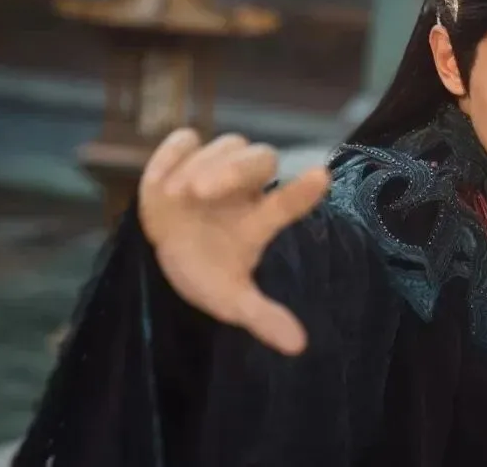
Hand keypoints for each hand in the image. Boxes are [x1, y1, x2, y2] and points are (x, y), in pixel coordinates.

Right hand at [138, 128, 329, 354]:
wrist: (164, 253)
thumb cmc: (206, 272)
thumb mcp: (230, 300)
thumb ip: (262, 316)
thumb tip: (298, 347)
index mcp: (260, 221)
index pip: (289, 203)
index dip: (303, 192)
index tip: (321, 176)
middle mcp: (246, 188)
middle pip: (260, 158)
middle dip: (232, 170)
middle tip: (200, 193)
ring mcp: (216, 166)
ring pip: (226, 146)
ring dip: (201, 166)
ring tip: (179, 196)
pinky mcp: (184, 155)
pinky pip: (184, 140)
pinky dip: (174, 152)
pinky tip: (164, 175)